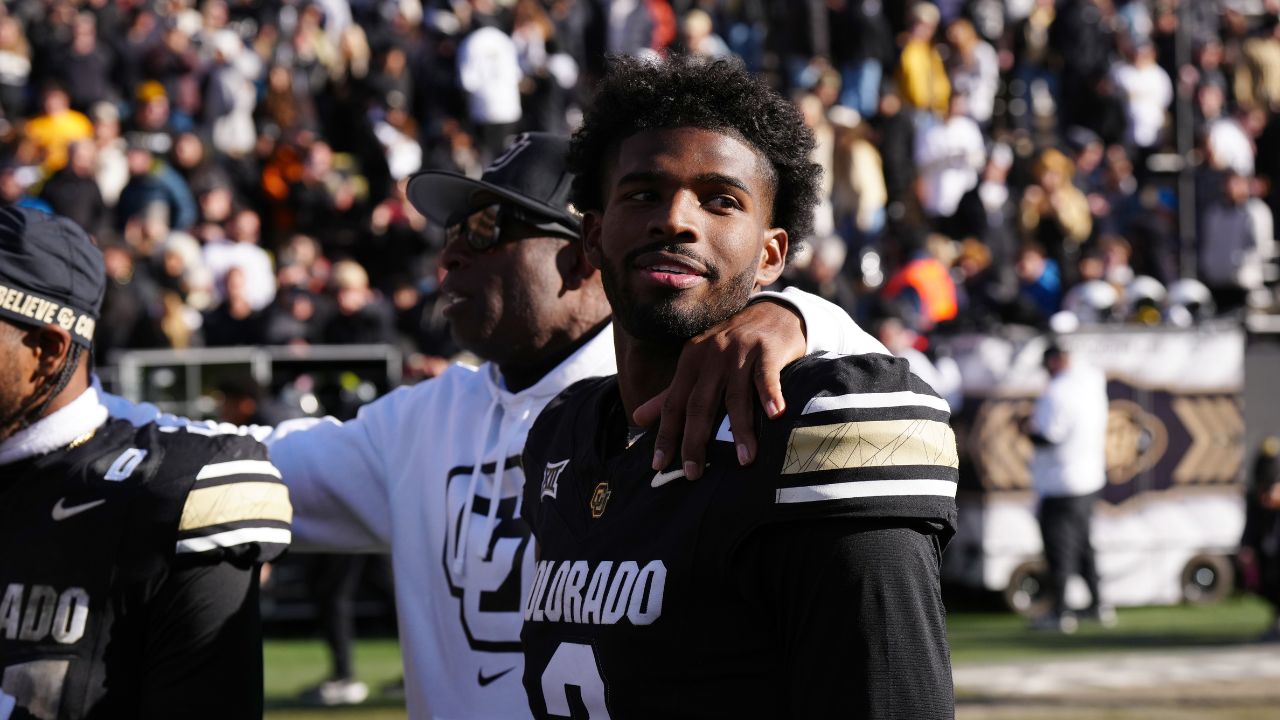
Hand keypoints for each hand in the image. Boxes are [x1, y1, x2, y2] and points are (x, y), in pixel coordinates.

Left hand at [633, 299, 806, 479]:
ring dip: (740, 430)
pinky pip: (766, 377)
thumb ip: (670, 393)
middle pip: (699, 404)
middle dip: (694, 440)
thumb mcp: (698, 365)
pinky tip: (776, 416)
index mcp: (690, 361)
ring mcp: (740, 352)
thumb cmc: (732, 347)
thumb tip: (637, 418)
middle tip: (693, 473)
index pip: (674, 403)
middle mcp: (711, 355)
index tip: (659, 465)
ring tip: (745, 460)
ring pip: (736, 397)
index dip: (666, 434)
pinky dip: (771, 395)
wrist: (772, 313)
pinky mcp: (767, 350)